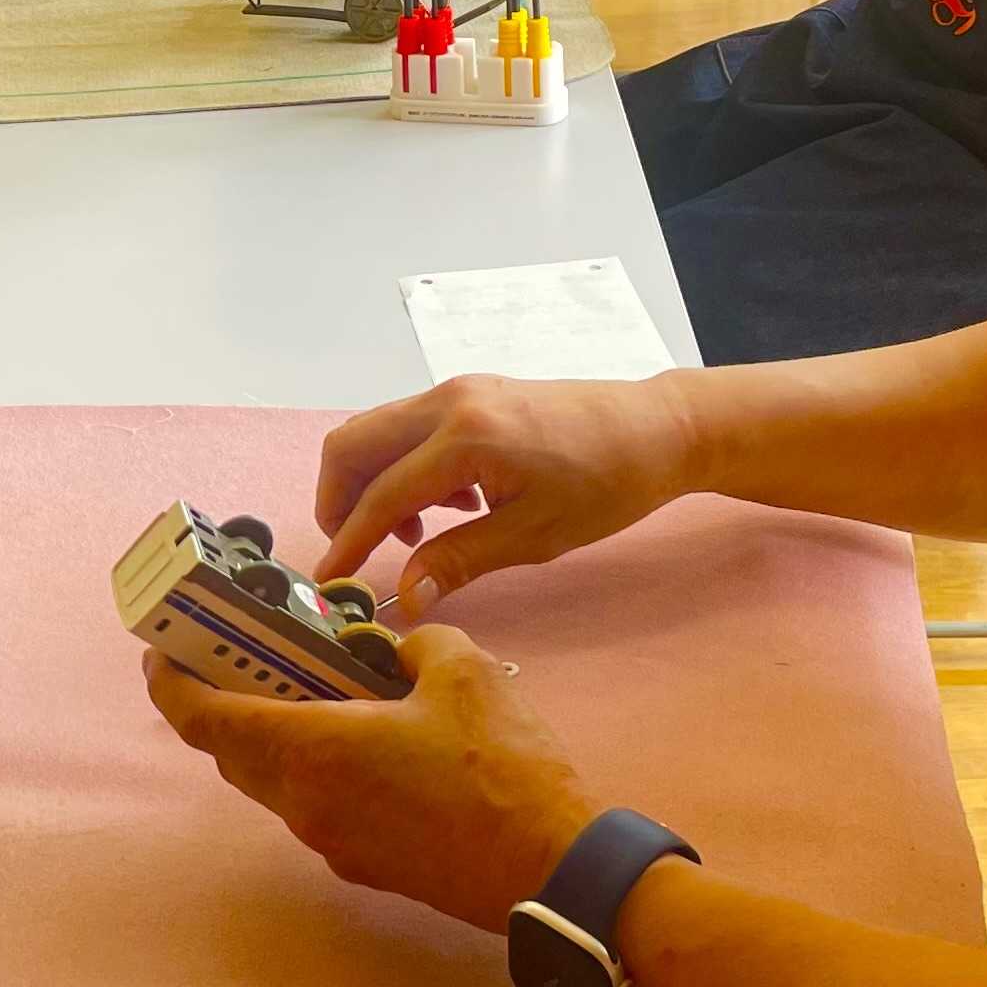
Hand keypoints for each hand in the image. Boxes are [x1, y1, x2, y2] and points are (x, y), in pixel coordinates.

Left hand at [146, 625, 600, 931]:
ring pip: (275, 780)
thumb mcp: (462, 671)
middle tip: (246, 654)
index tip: (162, 654)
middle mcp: (305, 804)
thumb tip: (392, 650)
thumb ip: (411, 644)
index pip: (205, 721)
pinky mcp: (365, 863)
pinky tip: (370, 735)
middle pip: (233, 752)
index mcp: (312, 752)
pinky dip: (317, 765)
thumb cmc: (503, 767)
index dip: (171, 685)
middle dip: (226, 701)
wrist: (550, 869)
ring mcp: (332, 842)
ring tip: (317, 686)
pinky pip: (317, 804)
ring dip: (277, 735)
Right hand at [314, 374, 701, 616]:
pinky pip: (409, 427)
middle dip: (339, 501)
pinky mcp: (471, 391)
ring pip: (376, 432)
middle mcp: (450, 401)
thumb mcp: (534, 536)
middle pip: (353, 445)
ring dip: (373, 484)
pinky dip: (404, 466)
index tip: (329, 582)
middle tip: (360, 551)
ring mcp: (458, 389)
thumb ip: (460, 560)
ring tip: (422, 533)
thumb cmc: (607, 484)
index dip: (348, 543)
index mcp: (465, 438)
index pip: (381, 495)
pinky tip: (453, 504)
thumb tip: (405, 597)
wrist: (656, 430)